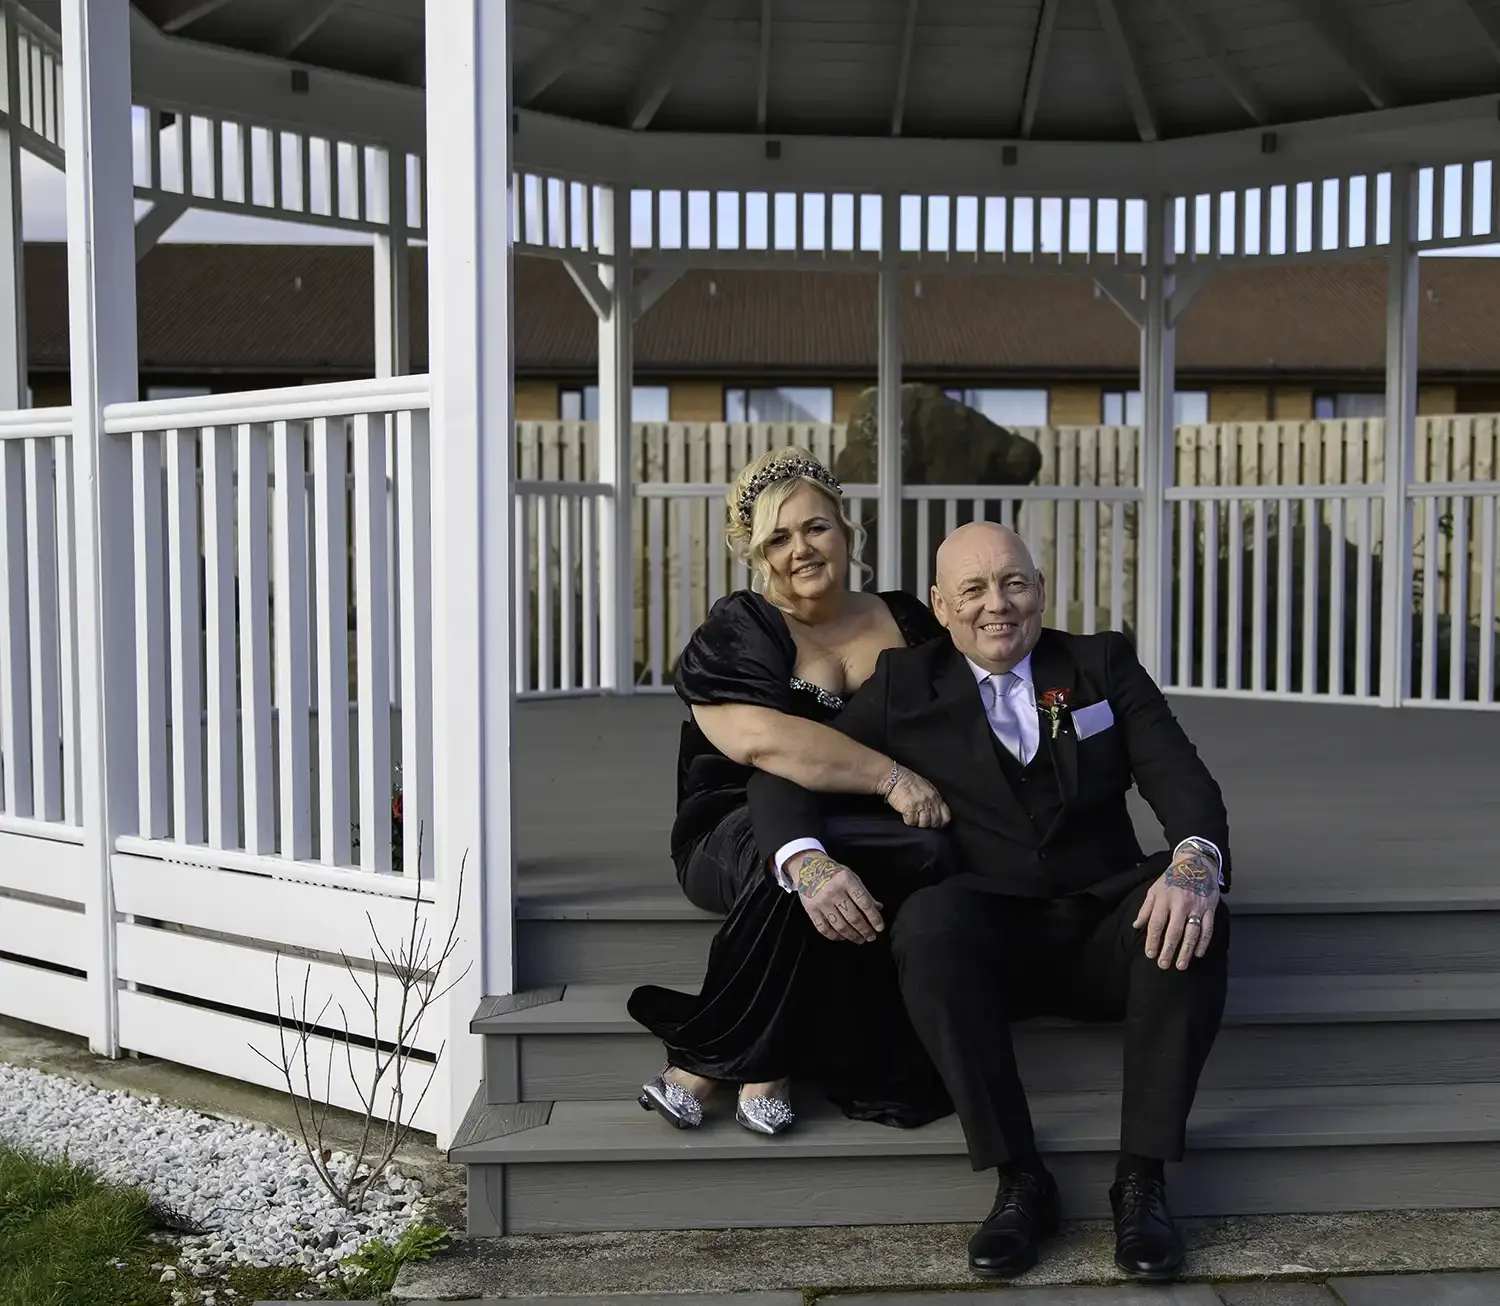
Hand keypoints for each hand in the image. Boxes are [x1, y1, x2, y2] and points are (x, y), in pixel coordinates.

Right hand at [789, 853, 884, 942]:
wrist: (808, 867)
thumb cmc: (834, 873)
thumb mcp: (852, 877)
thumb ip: (864, 893)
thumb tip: (878, 908)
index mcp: (847, 881)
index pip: (864, 903)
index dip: (874, 917)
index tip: (880, 928)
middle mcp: (834, 892)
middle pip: (853, 917)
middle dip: (865, 930)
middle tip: (871, 937)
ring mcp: (821, 902)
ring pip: (840, 926)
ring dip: (852, 936)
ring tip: (859, 939)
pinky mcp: (811, 910)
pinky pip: (824, 928)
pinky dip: (834, 936)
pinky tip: (842, 937)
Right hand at [883, 765, 950, 828]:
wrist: (895, 777)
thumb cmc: (909, 781)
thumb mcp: (927, 787)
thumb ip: (933, 799)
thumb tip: (936, 809)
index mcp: (936, 796)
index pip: (946, 815)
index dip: (941, 822)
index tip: (936, 822)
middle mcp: (930, 802)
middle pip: (935, 822)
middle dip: (929, 823)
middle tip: (922, 820)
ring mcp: (920, 806)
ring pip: (924, 823)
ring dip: (918, 822)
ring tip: (914, 817)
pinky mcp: (909, 809)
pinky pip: (912, 822)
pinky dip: (908, 820)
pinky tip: (906, 815)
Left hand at [1133, 846, 1219, 970]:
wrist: (1195, 863)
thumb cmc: (1172, 878)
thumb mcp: (1155, 889)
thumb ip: (1146, 908)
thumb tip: (1136, 925)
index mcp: (1164, 899)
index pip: (1157, 923)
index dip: (1153, 940)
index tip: (1150, 954)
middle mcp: (1180, 904)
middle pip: (1174, 931)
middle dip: (1168, 950)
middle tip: (1163, 965)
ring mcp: (1197, 907)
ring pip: (1192, 933)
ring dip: (1186, 951)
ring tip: (1181, 964)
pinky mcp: (1210, 908)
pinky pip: (1208, 928)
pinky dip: (1203, 942)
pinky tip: (1197, 953)